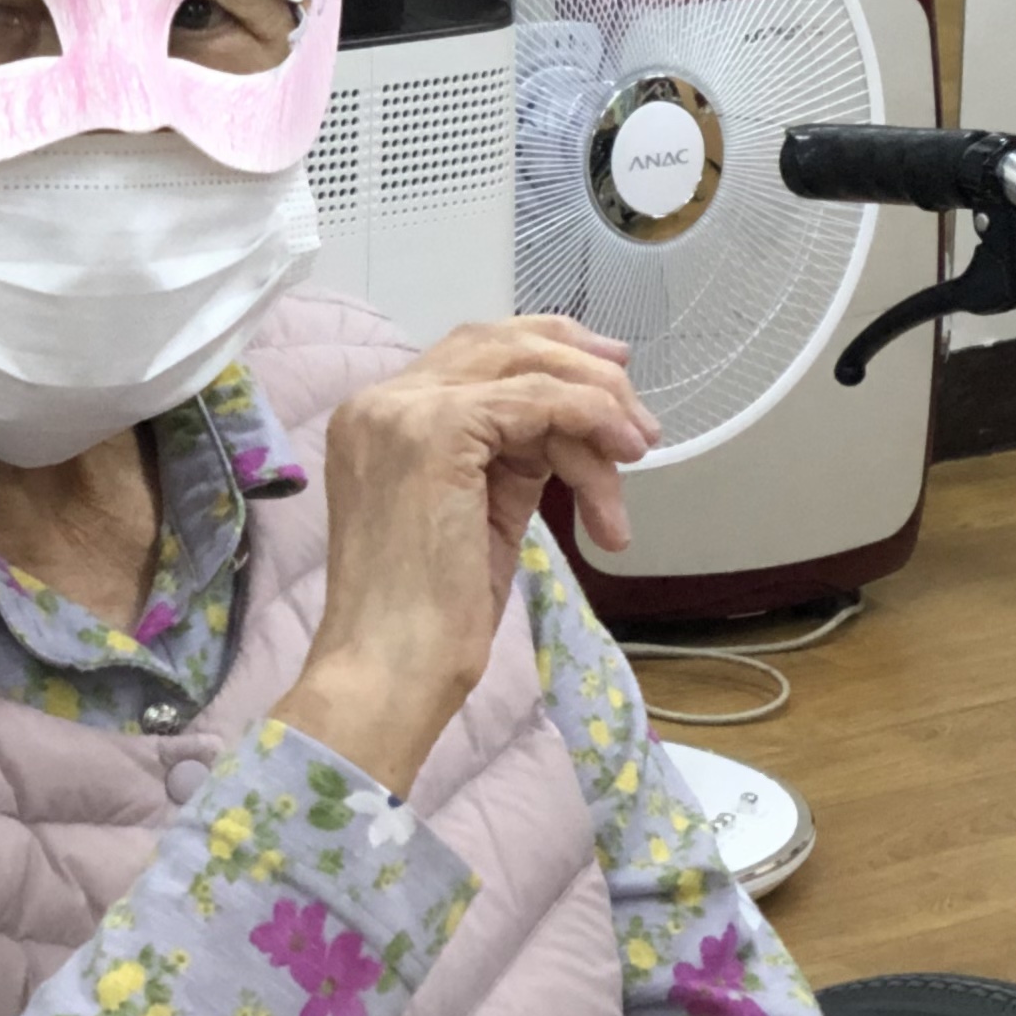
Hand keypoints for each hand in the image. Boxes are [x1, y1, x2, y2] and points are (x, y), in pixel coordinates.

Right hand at [275, 318, 657, 793]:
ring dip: (598, 409)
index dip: (549, 353)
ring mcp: (403, 412)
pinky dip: (589, 421)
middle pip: (502, 344)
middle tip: (636, 412)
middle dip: (582, 370)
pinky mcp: (436, 432)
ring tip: (635, 456)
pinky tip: (617, 459)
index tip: (610, 378)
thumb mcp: (479, 510)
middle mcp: (381, 402)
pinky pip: (539, 402)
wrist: (390, 670)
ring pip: (529, 371)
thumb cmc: (430, 615)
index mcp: (380, 419)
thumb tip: (577, 422)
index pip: (474, 352)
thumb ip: (511, 455)